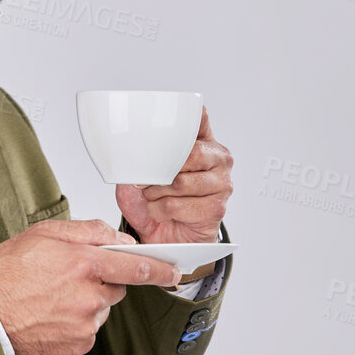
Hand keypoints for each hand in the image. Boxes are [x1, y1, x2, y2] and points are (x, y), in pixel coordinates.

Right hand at [0, 219, 182, 354]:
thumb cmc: (4, 276)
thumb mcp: (41, 235)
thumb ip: (85, 231)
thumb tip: (115, 236)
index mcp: (84, 265)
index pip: (136, 266)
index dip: (159, 269)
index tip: (172, 270)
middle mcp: (89, 296)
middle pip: (117, 288)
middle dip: (103, 281)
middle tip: (69, 278)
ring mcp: (85, 324)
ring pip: (101, 309)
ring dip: (87, 302)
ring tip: (52, 299)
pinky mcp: (77, 346)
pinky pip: (88, 331)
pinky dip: (75, 323)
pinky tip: (50, 316)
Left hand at [115, 106, 232, 243]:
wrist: (164, 236)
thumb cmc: (157, 201)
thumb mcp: (143, 172)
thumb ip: (144, 156)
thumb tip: (132, 150)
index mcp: (203, 142)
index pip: (199, 117)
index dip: (185, 118)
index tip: (166, 122)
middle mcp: (219, 159)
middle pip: (190, 153)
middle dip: (160, 170)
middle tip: (147, 181)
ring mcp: (222, 184)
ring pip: (180, 182)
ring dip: (156, 194)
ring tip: (153, 198)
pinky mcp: (217, 208)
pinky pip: (179, 205)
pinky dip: (161, 210)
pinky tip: (162, 212)